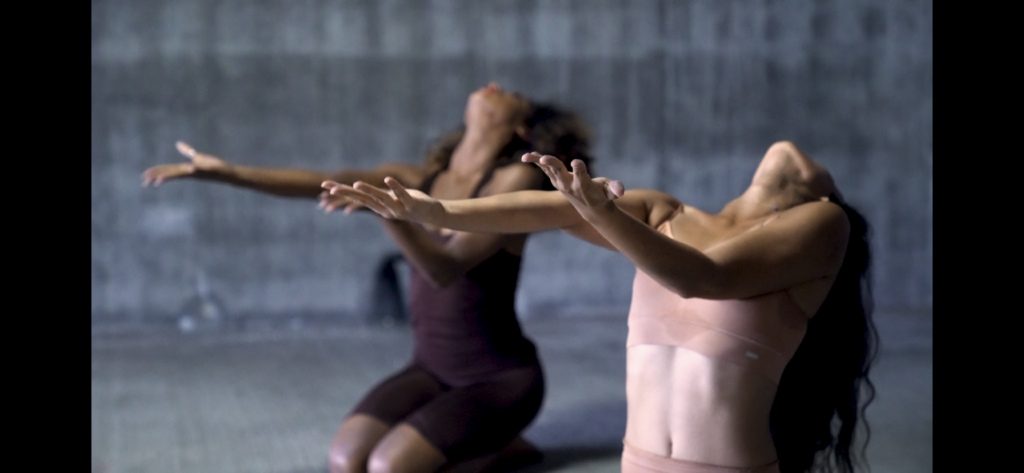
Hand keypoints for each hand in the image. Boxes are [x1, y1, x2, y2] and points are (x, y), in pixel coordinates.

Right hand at [141, 141, 230, 185]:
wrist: (228, 173)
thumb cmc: (214, 166)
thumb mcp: (198, 157)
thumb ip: (187, 151)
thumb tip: (177, 143)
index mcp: (186, 169)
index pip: (168, 170)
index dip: (156, 172)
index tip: (144, 176)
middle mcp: (190, 172)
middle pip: (171, 173)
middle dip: (158, 176)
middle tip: (145, 182)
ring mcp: (199, 172)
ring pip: (182, 173)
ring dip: (171, 176)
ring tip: (158, 180)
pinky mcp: (209, 170)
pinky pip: (201, 169)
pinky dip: (195, 168)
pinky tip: (191, 167)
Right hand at [321, 177, 443, 222]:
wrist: (431, 214)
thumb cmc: (408, 202)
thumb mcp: (389, 198)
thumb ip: (376, 194)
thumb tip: (361, 188)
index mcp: (378, 205)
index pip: (356, 197)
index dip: (341, 190)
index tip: (325, 185)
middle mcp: (385, 209)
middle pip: (364, 199)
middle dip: (347, 193)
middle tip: (331, 189)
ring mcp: (398, 208)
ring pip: (381, 198)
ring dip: (369, 191)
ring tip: (356, 184)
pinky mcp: (412, 204)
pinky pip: (402, 195)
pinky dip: (396, 187)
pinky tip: (387, 179)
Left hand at [521, 152, 624, 217]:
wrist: (590, 209)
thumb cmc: (603, 196)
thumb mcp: (610, 192)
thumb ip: (614, 189)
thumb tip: (620, 191)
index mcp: (584, 185)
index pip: (581, 177)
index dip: (579, 170)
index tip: (577, 163)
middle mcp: (569, 185)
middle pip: (560, 173)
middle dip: (553, 164)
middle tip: (545, 159)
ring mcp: (561, 182)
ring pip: (548, 170)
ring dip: (538, 162)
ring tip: (527, 157)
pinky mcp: (556, 179)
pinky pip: (545, 169)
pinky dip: (536, 162)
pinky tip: (527, 156)